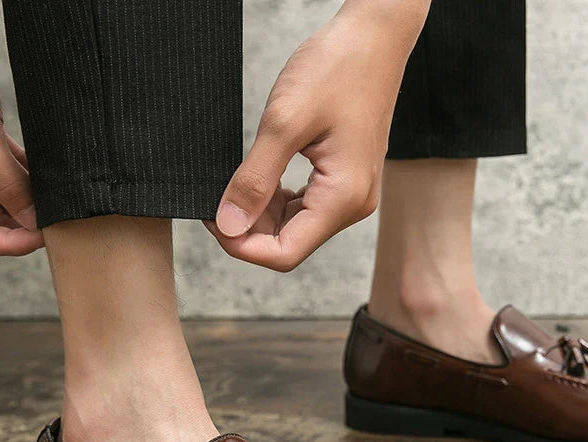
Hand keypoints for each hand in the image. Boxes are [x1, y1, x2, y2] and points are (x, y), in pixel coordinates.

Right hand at [0, 16, 42, 254]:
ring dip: (31, 201)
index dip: (4, 244)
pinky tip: (50, 177)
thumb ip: (6, 181)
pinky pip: (8, 170)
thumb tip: (34, 223)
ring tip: (59, 202)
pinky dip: (30, 175)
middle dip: (23, 223)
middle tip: (57, 224)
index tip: (38, 240)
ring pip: (4, 197)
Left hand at [206, 0, 428, 271]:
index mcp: (342, 198)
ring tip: (237, 183)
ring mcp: (351, 196)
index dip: (243, 246)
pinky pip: (305, 208)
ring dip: (261, 215)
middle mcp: (352, 206)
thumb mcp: (284, 123)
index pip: (285, 254)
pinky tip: (262, 180)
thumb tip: (229, 224)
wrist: (373, 41)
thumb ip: (254, 180)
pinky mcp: (345, 183)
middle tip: (218, 197)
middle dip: (248, 230)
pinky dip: (277, 202)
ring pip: (295, 228)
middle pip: (289, 245)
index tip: (214, 220)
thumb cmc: (338, 70)